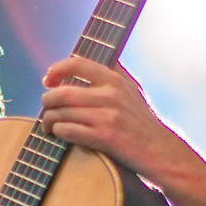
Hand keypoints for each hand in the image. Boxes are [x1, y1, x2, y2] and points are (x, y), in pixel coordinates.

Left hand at [39, 57, 192, 181]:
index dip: (56, 70)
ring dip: (48, 120)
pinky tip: (59, 134)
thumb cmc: (143, 121)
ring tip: (48, 125)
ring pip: (62, 113)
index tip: (47, 79)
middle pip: (62, 92)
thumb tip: (94, 55)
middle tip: (46, 108)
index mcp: (115, 79)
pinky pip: (68, 130)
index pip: (77, 64)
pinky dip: (58, 132)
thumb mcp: (133, 89)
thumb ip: (115, 71)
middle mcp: (111, 95)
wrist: (159, 150)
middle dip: (47, 101)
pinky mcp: (104, 137)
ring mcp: (107, 116)